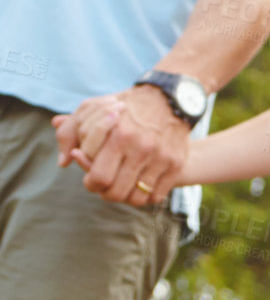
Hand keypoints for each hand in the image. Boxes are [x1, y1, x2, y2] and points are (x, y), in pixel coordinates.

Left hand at [51, 85, 190, 205]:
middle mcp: (141, 147)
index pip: (96, 178)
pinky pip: (155, 196)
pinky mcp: (176, 163)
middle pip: (114, 193)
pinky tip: (141, 184)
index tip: (93, 176)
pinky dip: (146, 196)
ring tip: (124, 185)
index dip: (90, 182)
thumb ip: (71, 132)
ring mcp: (161, 157)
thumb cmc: (126, 107)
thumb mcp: (95, 110)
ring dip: (126, 196)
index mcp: (119, 136)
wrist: (171, 99)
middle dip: (106, 192)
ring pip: (135, 199)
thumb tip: (64, 160)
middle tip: (107, 183)